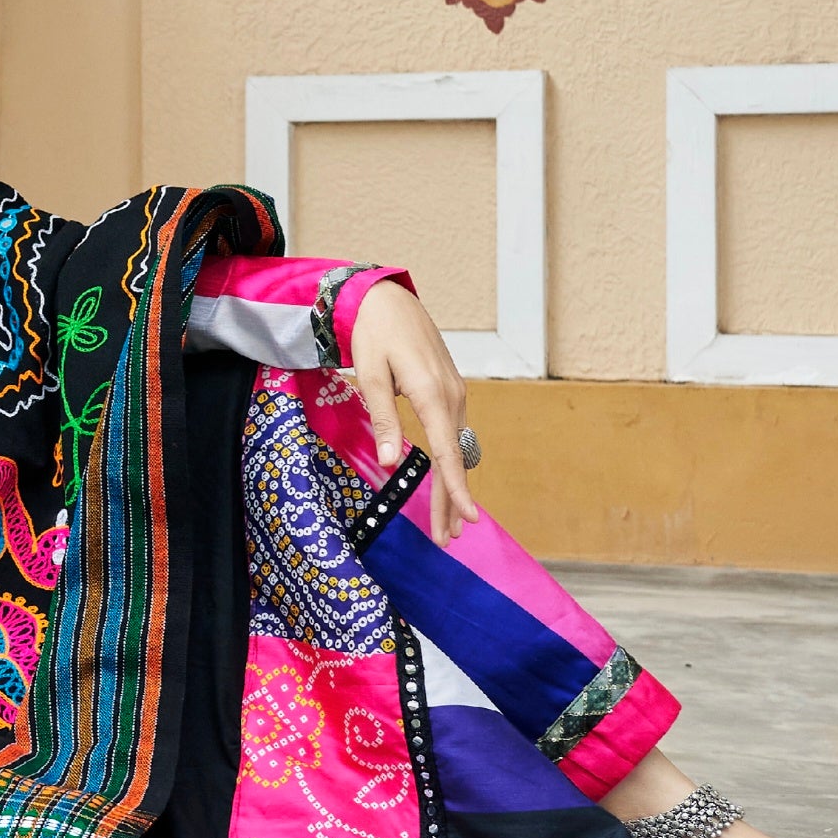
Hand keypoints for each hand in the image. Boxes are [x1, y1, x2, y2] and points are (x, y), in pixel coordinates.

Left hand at [347, 281, 475, 542]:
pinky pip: (454, 434)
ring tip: (447, 523)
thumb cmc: (374, 333)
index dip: (455, 488)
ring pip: (456, 449)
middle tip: (448, 538)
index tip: (466, 519)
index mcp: (432, 395)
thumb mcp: (370, 375)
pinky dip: (451, 462)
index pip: (447, 452)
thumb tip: (393, 464)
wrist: (387, 299)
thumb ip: (384, 420)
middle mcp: (451, 397)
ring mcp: (454, 393)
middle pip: (455, 458)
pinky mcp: (449, 390)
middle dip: (451, 500)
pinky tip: (446, 481)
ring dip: (451, 484)